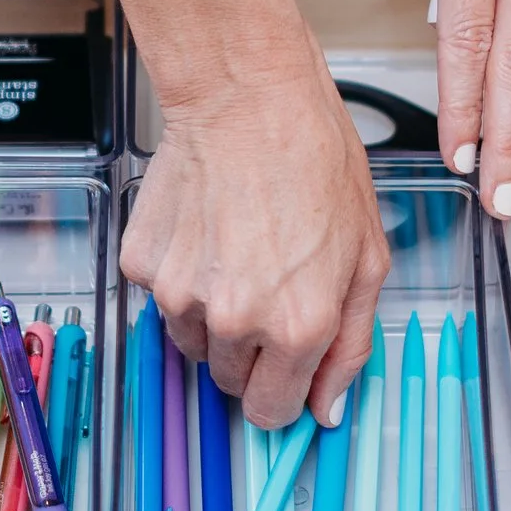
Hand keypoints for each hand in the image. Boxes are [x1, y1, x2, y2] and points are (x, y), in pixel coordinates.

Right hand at [118, 63, 391, 428]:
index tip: (284, 368)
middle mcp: (237, 321)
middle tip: (267, 288)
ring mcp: (181, 295)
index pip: (273, 411)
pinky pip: (160, 298)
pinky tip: (207, 231)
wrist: (246, 100)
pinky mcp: (143, 266)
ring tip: (237, 252)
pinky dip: (182, 275)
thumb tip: (327, 409)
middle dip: (251, 351)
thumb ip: (350, 345)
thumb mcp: (367, 258)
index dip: (283, 390)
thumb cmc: (314, 162)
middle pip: (230, 381)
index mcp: (300, 326)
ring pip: (193, 342)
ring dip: (213, 316)